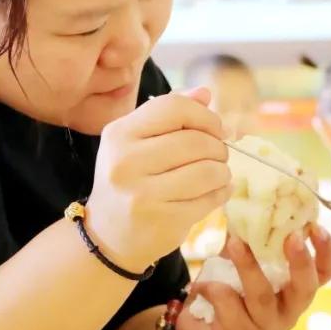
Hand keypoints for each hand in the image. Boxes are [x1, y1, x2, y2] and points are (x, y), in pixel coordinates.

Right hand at [85, 88, 231, 271]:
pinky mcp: (164, 221)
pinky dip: (222, 193)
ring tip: (218, 174)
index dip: (205, 116)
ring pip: (208, 170)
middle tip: (219, 155)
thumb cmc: (129, 180)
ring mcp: (143, 194)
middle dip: (218, 146)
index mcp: (119, 134)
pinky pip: (209, 199)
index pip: (174, 108)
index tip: (216, 129)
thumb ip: (169, 114)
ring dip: (223, 171)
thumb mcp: (137, 142)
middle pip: (196, 140)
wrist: (107, 235)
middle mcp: (126, 162)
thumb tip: (205, 93)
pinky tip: (215, 192)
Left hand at [174, 224, 330, 329]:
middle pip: (305, 289)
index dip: (327, 251)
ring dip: (248, 266)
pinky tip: (200, 284)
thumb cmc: (229, 292)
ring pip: (262, 296)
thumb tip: (249, 197)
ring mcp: (264, 326)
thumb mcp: (242, 262)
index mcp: (294, 289)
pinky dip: (212, 287)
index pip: (324, 273)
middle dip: (300, 262)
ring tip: (235, 243)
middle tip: (291, 237)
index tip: (316, 227)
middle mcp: (287, 310)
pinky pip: (227, 304)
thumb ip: (250, 237)